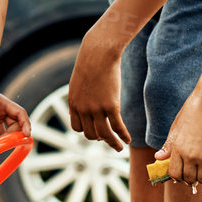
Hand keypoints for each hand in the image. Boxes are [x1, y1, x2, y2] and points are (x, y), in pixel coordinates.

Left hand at [66, 22, 129, 150]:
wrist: (99, 53)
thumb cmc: (89, 65)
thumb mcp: (76, 84)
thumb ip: (76, 100)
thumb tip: (74, 113)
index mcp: (74, 103)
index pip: (77, 128)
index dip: (87, 132)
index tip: (95, 132)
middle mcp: (83, 109)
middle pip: (90, 134)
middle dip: (99, 139)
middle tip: (108, 140)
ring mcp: (96, 108)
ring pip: (104, 135)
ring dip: (113, 144)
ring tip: (119, 148)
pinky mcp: (111, 105)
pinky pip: (117, 127)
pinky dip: (123, 135)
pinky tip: (128, 139)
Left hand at [154, 91, 201, 186]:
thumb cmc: (194, 111)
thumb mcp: (177, 127)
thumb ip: (169, 145)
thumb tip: (158, 158)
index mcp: (177, 148)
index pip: (174, 174)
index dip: (177, 176)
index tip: (181, 173)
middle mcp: (190, 156)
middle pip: (189, 179)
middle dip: (190, 178)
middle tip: (193, 171)